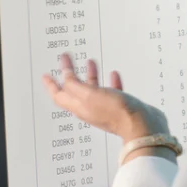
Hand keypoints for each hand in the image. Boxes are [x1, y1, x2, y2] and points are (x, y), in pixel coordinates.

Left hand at [41, 54, 168, 141]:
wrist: (141, 125)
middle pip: (75, 89)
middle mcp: (90, 108)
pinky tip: (113, 74)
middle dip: (70, 74)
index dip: (51, 84)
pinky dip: (111, 82)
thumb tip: (65, 76)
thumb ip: (75, 84)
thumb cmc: (116, 112)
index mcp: (79, 106)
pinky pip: (113, 91)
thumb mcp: (89, 94)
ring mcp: (105, 108)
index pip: (60, 94)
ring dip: (90, 75)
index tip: (46, 74)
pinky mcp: (120, 107)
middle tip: (68, 61)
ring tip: (91, 62)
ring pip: (94, 89)